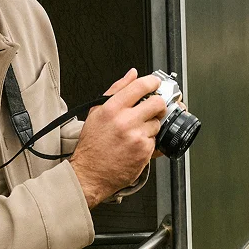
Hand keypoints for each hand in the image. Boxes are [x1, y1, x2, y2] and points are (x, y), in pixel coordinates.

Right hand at [68, 69, 168, 206]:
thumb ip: (117, 89)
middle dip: (159, 103)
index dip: (152, 82)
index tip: (155, 83)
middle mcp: (125, 121)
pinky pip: (155, 140)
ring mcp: (136, 137)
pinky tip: (136, 144)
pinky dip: (149, 141)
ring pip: (157, 123)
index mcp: (112, 108)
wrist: (90, 173)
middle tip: (154, 107)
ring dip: (152, 125)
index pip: (140, 86)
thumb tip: (132, 74)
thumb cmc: (92, 144)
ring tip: (137, 131)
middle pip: (157, 103)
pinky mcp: (144, 151)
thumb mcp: (97, 111)